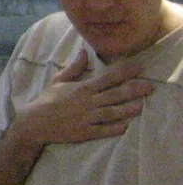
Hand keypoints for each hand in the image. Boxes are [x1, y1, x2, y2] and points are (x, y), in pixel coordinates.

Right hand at [15, 48, 153, 146]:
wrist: (35, 122)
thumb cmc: (47, 100)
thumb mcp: (58, 80)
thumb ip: (73, 67)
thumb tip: (84, 52)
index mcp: (82, 88)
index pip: (107, 78)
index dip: (124, 72)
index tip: (140, 67)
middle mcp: (87, 102)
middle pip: (114, 94)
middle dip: (133, 90)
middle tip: (149, 87)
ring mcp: (87, 118)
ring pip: (111, 112)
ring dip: (127, 109)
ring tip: (142, 105)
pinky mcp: (85, 132)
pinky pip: (103, 130)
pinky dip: (115, 128)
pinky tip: (127, 126)